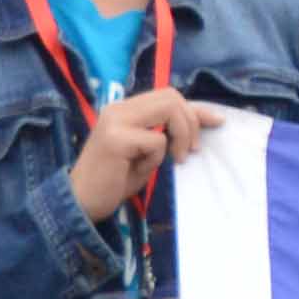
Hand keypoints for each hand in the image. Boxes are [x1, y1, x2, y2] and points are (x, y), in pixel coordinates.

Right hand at [65, 80, 219, 222]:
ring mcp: (115, 121)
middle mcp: (118, 108)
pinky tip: (139, 170)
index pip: (168, 96)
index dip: (196, 109)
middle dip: (191, 122)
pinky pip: (157, 141)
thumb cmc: (115, 180)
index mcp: (124, 109)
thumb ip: (165, 134)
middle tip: (190, 151)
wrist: (81, 201)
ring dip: (180, 136)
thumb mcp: (147, 153)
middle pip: (171, 97)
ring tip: (174, 160)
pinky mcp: (116, 139)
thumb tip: (200, 121)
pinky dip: (156, 158)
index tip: (217, 122)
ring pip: (168, 110)